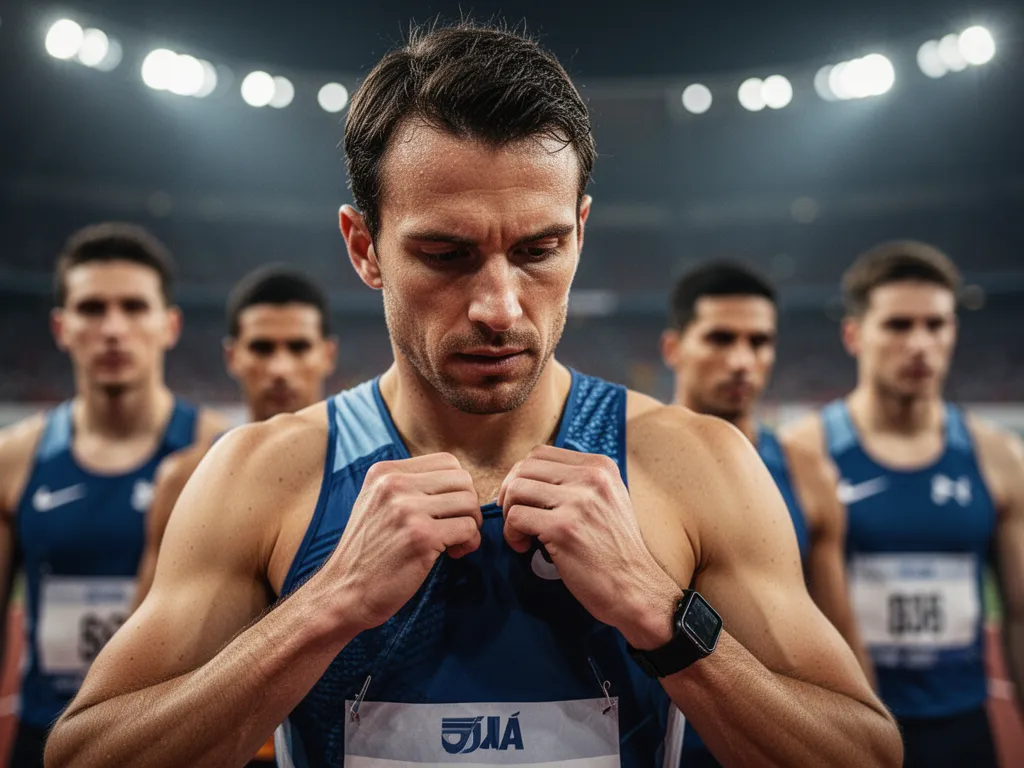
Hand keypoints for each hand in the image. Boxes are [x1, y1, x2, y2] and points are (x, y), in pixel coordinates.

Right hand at [324, 452, 481, 631]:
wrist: (343, 592)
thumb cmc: (368, 553)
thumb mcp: (376, 503)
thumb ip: (408, 486)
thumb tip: (461, 482)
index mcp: (384, 472)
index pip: (447, 461)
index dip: (458, 487)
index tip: (448, 511)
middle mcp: (394, 484)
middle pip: (463, 479)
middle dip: (468, 506)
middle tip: (457, 529)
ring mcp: (407, 509)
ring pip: (469, 501)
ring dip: (472, 525)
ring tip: (454, 544)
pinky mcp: (421, 536)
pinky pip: (468, 528)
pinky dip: (470, 542)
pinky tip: (453, 554)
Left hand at [499, 445, 679, 646]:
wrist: (636, 588)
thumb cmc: (616, 551)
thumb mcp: (609, 501)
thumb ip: (578, 483)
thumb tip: (531, 477)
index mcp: (600, 467)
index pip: (541, 453)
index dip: (521, 475)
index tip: (521, 499)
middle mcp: (591, 478)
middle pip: (524, 468)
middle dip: (509, 492)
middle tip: (514, 517)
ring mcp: (578, 502)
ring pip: (516, 489)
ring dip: (509, 513)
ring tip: (521, 533)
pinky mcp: (563, 528)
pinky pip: (516, 517)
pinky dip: (511, 533)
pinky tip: (524, 547)